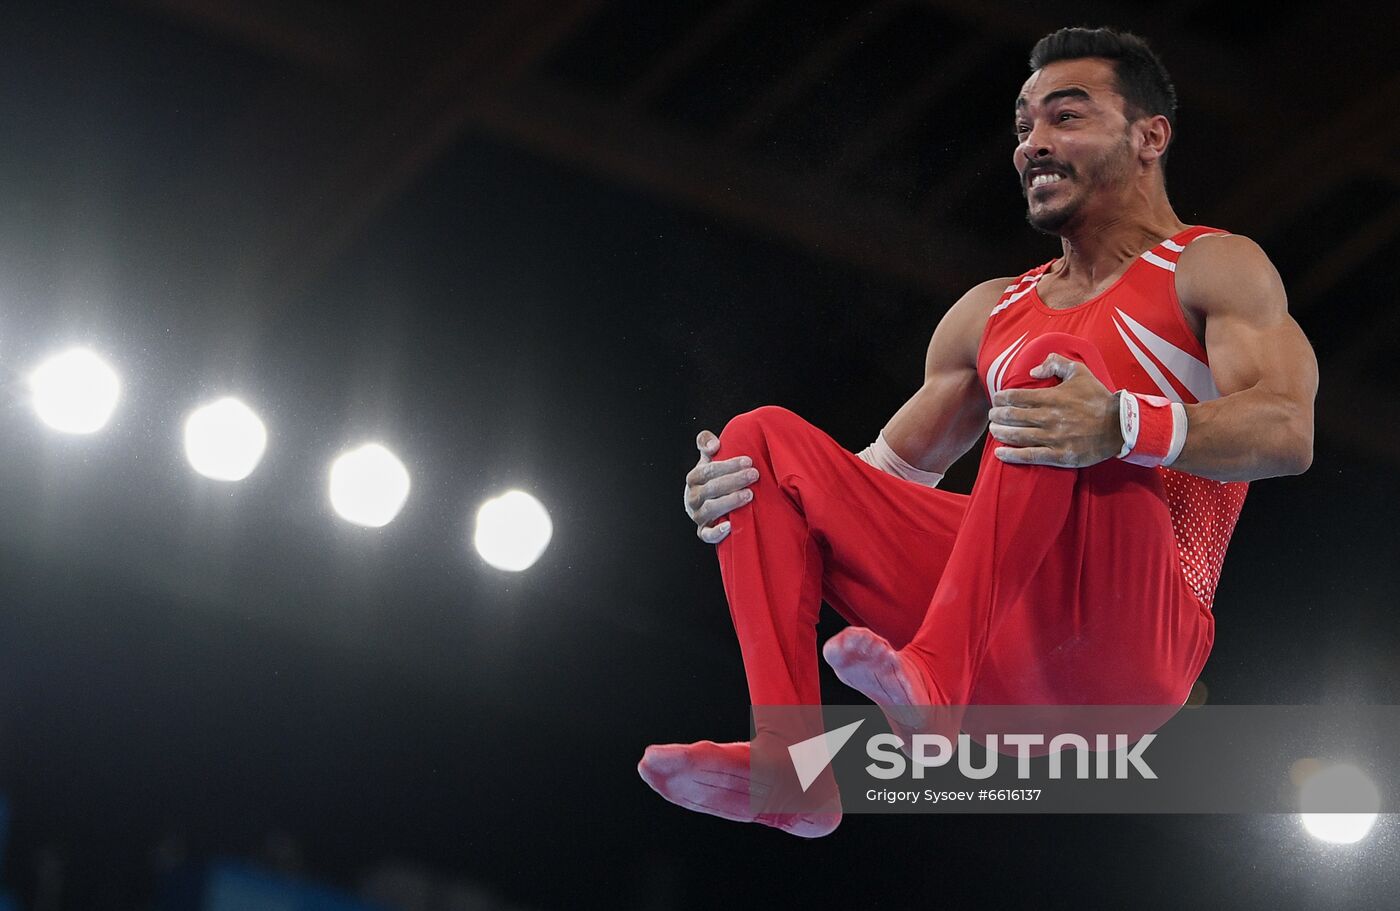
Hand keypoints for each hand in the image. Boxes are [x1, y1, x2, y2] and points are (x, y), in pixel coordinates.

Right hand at [684, 430, 758, 543]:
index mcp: (694, 478)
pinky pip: (707, 535)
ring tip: (749, 494)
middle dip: (734, 480)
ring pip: (710, 509)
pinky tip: (730, 526)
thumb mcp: (708, 458)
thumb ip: (706, 442)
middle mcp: (693, 497)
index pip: (708, 470)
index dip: (728, 465)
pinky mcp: (704, 531)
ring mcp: (698, 515)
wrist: (705, 502)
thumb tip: (714, 445)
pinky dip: (717, 532)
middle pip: (711, 488)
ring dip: (730, 501)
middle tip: (754, 475)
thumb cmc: (712, 478)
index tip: (748, 461)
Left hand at [987, 354, 1121, 466]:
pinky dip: (1011, 455)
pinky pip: (1030, 456)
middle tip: (992, 415)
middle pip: (1013, 416)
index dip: (1001, 398)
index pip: (1017, 397)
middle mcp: (1050, 417)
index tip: (996, 399)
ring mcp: (1054, 438)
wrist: (1120, 426)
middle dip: (997, 415)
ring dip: (1000, 433)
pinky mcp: (1060, 456)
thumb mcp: (1080, 372)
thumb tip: (1033, 371)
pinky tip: (999, 452)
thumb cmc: (1098, 398)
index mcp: (1052, 397)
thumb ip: (1056, 364)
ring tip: (993, 430)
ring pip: (1018, 436)